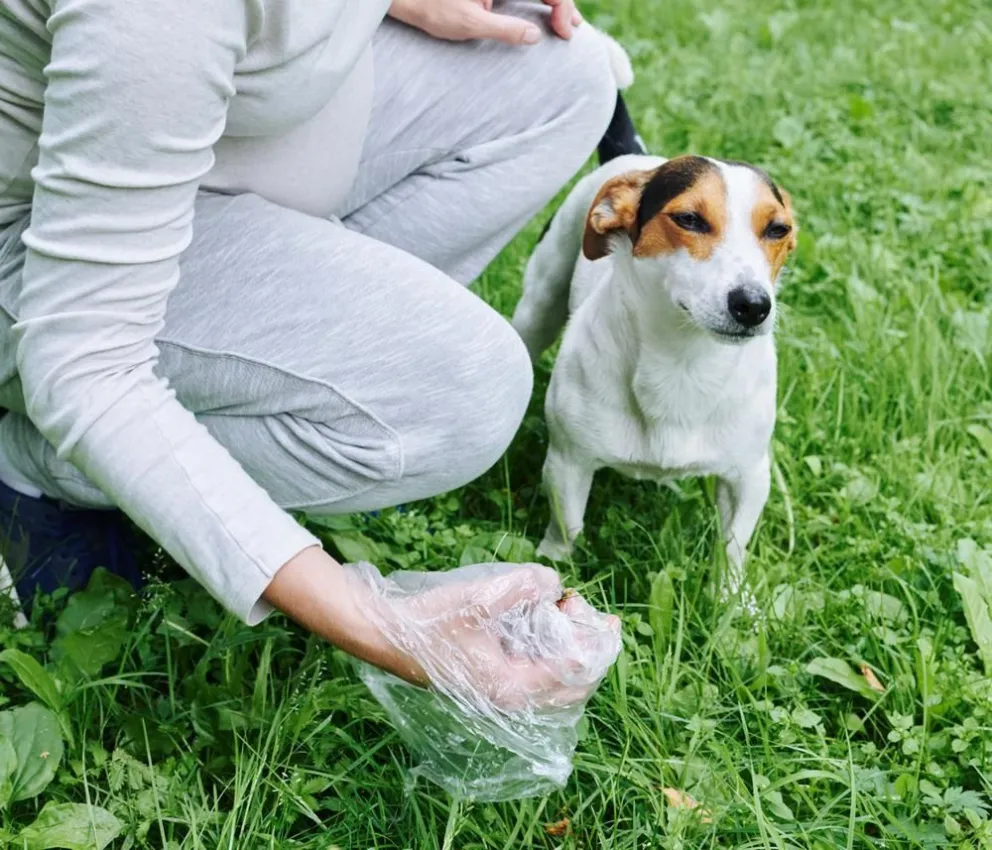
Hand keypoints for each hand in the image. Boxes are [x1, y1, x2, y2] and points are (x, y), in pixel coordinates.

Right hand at [348, 561, 620, 710]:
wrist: (384, 634)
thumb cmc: (430, 621)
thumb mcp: (482, 597)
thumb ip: (526, 586)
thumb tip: (553, 585)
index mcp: (513, 688)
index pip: (577, 673)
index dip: (596, 642)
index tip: (597, 611)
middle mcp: (511, 698)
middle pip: (573, 684)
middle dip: (585, 645)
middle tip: (578, 606)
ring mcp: (499, 691)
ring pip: (556, 680)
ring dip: (567, 646)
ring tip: (562, 608)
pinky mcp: (489, 679)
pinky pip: (536, 673)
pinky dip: (548, 649)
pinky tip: (540, 619)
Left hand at [388, 0, 582, 45]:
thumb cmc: (429, 6)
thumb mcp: (468, 23)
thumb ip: (503, 29)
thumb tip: (534, 36)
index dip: (563, 6)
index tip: (564, 32)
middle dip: (562, 4)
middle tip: (570, 31)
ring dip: (552, 2)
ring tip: (564, 24)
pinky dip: (537, 1)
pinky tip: (544, 16)